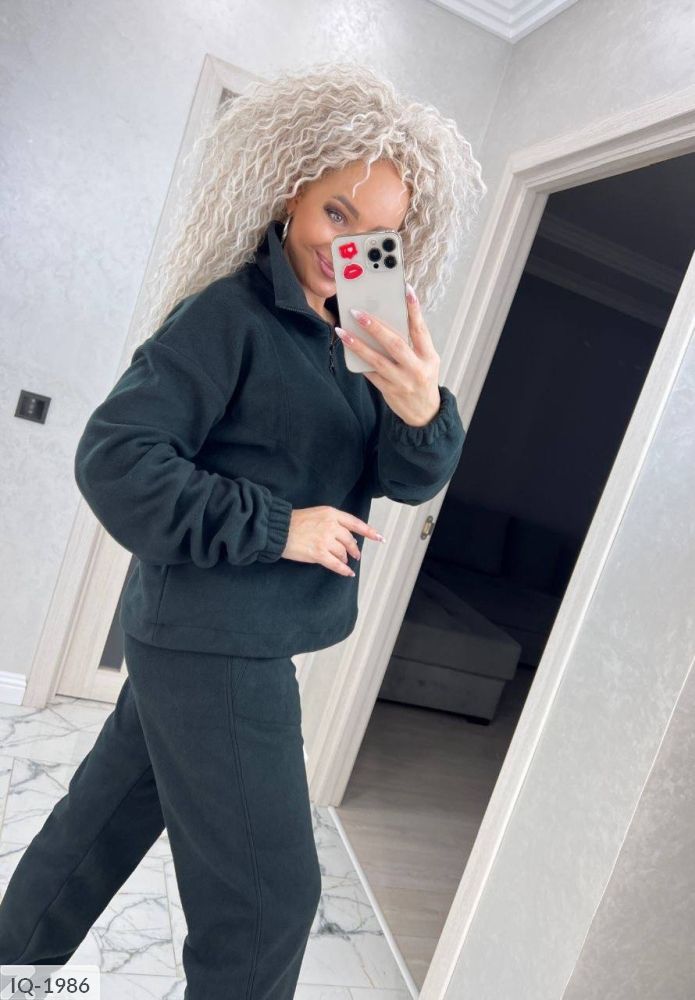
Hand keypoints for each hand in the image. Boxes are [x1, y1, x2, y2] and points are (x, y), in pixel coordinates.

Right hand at [280, 506, 385, 576]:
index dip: (369, 531)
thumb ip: (332, 522)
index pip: (355, 523)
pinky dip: (344, 570)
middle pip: (350, 540)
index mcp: (331, 514)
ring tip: (344, 561)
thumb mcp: (317, 514)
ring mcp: (325, 540)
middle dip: (354, 549)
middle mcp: (331, 526)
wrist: (278, 530)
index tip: (379, 538)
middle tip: (356, 555)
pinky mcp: (319, 553)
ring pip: (343, 553)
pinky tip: (348, 573)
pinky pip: (336, 564)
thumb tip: (346, 537)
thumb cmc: (294, 522)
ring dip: (345, 559)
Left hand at [337, 283, 441, 426]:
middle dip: (375, 327)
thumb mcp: (427, 360)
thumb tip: (390, 319)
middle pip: (395, 344)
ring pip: (377, 360)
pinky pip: (371, 373)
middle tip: (358, 312)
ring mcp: (402, 381)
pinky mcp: (389, 391)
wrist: (425, 413)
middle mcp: (417, 368)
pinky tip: (347, 349)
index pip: (421, 329)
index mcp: (429, 356)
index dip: (414, 309)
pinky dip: (359, 361)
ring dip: (358, 345)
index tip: (406, 289)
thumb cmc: (423, 379)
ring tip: (343, 332)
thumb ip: (414, 342)